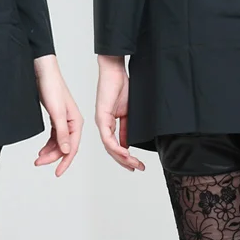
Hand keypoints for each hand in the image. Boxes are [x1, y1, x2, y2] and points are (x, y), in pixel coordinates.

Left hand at [33, 55, 82, 176]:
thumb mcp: (57, 113)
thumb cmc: (52, 88)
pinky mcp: (56, 117)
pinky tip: (41, 149)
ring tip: (38, 158)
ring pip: (59, 142)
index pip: (72, 147)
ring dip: (49, 151)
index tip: (57, 173)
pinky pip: (54, 136)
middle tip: (38, 163)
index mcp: (76, 122)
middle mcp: (72, 123)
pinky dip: (48, 144)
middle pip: (64, 146)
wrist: (43, 72)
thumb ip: (62, 133)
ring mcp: (64, 120)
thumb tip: (66, 151)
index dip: (65, 162)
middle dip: (52, 157)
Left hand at [94, 55, 144, 171]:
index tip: (136, 164)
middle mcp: (103, 125)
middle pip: (112, 150)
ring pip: (109, 147)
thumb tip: (129, 143)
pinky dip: (116, 147)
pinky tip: (125, 153)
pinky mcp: (102, 116)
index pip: (115, 146)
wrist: (114, 71)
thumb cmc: (121, 87)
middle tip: (138, 168)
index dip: (125, 158)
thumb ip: (127, 128)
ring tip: (133, 163)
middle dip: (125, 161)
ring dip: (122, 157)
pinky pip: (108, 137)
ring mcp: (101, 121)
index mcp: (109, 124)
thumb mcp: (127, 112)